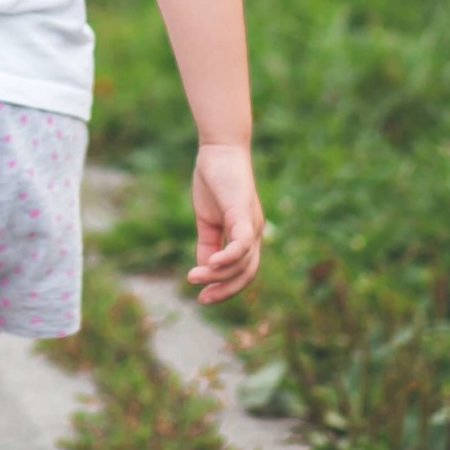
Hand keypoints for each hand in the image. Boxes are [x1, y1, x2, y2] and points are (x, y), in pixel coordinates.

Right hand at [188, 142, 264, 303]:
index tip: (203, 297)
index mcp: (246, 235)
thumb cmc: (214, 180)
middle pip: (247, 273)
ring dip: (218, 275)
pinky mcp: (243, 213)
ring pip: (243, 262)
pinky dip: (228, 258)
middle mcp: (255, 233)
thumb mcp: (207, 219)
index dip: (225, 287)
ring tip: (194, 278)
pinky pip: (241, 243)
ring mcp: (252, 224)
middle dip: (225, 290)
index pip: (242, 271)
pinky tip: (211, 265)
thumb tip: (205, 269)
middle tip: (202, 300)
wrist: (219, 149)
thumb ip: (207, 244)